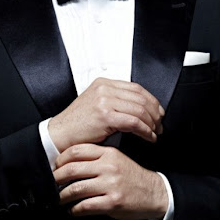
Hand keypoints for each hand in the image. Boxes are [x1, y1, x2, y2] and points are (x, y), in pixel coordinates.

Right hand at [48, 78, 163, 152]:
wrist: (59, 134)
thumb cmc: (77, 125)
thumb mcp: (96, 104)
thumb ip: (114, 101)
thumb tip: (139, 109)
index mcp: (103, 83)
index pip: (136, 88)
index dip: (152, 101)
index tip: (158, 112)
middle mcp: (104, 88)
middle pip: (141, 98)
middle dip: (155, 113)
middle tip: (160, 125)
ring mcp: (104, 101)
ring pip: (140, 110)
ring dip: (151, 123)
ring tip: (155, 133)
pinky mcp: (105, 116)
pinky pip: (133, 122)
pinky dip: (145, 131)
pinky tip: (148, 137)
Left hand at [53, 143, 168, 219]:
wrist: (155, 193)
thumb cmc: (133, 177)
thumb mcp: (117, 160)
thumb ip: (97, 158)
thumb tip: (70, 164)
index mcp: (108, 153)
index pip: (77, 151)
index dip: (61, 159)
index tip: (55, 167)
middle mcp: (108, 167)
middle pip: (72, 169)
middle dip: (56, 178)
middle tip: (51, 183)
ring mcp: (110, 185)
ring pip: (76, 188)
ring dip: (62, 196)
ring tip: (59, 199)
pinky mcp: (112, 203)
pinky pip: (85, 206)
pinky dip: (75, 210)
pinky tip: (73, 210)